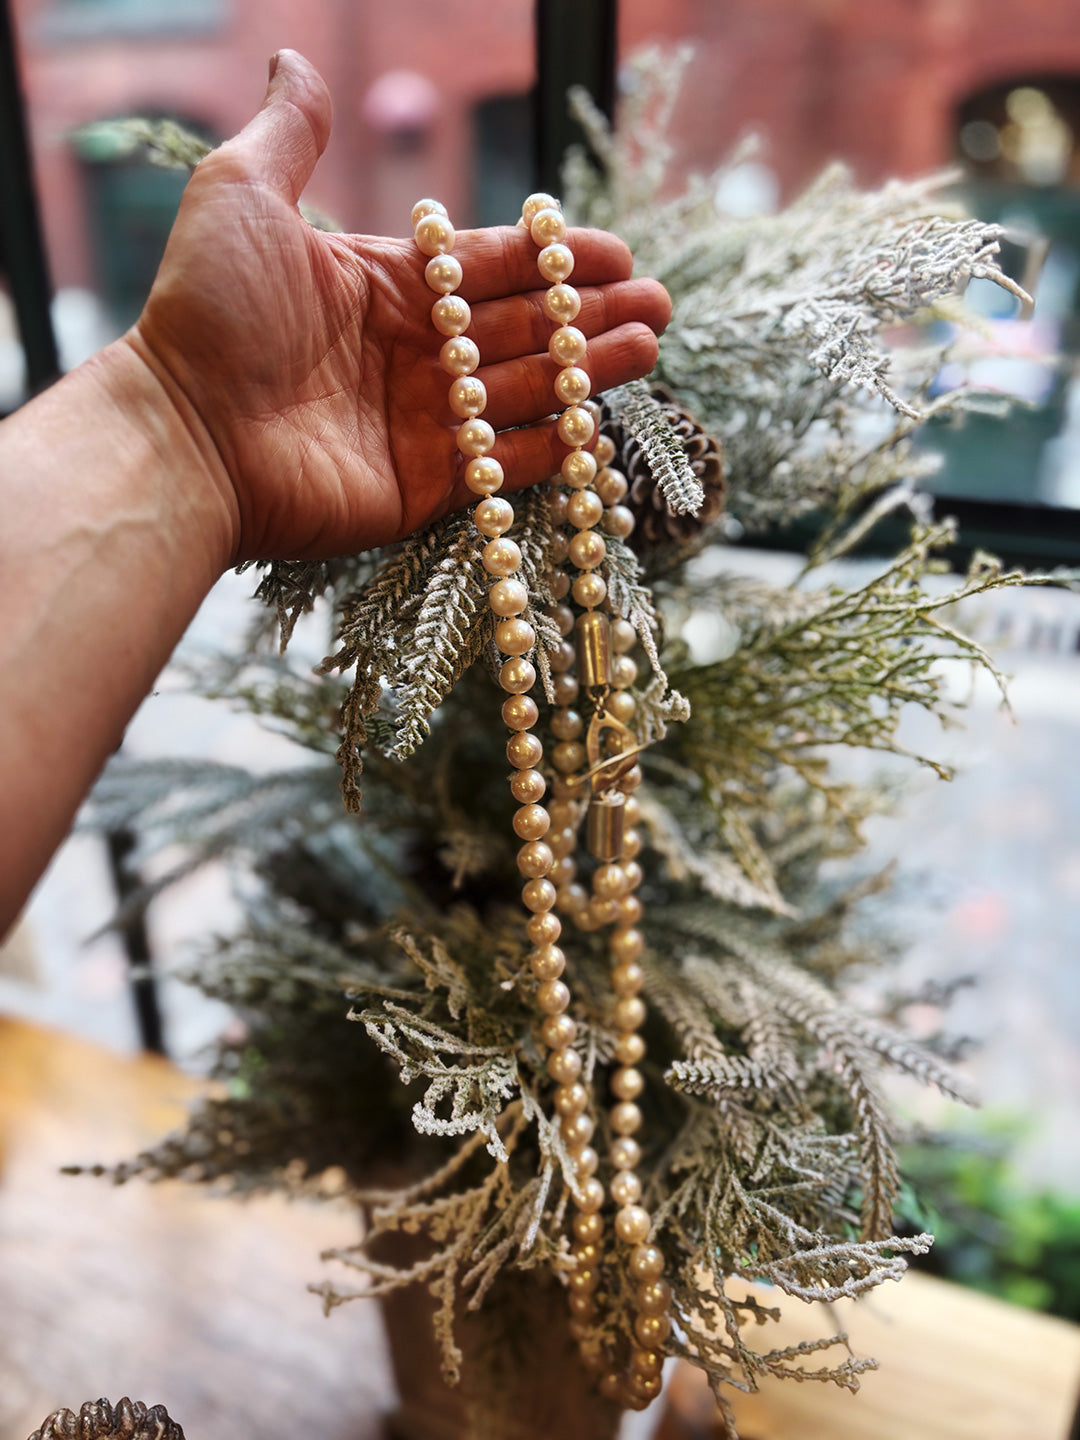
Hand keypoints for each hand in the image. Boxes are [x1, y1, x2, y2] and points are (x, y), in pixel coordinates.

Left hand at [127, 49, 670, 563]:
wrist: (183, 432)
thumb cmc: (208, 312)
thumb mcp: (243, 193)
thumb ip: (291, 131)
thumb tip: (296, 56)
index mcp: (382, 287)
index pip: (488, 269)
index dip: (553, 259)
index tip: (616, 252)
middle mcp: (408, 355)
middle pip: (520, 331)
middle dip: (589, 316)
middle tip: (656, 304)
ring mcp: (418, 424)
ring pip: (522, 394)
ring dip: (585, 373)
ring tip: (647, 347)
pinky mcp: (421, 488)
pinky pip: (499, 466)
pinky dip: (550, 450)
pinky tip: (597, 424)